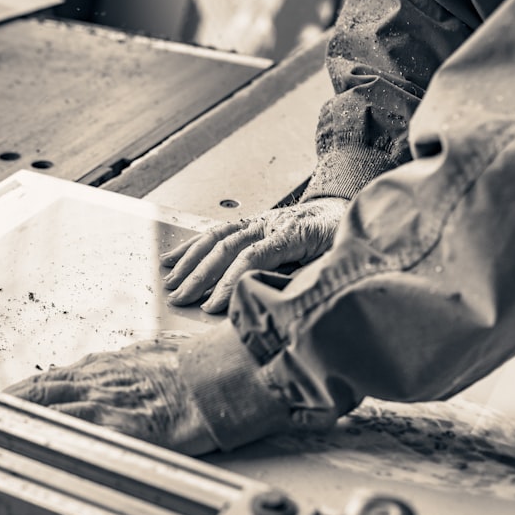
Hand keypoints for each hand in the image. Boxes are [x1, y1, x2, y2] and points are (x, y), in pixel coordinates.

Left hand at [4, 332, 216, 455]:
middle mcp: (98, 381)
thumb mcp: (156, 353)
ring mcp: (105, 404)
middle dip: (10, 402)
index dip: (25, 388)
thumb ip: (133, 359)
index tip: (6, 396)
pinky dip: (49, 438)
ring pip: (50, 409)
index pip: (53, 377)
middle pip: (41, 390)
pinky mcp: (117, 429)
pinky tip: (30, 445)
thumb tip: (128, 357)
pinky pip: (74, 434)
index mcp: (106, 366)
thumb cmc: (192, 368)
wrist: (215, 381)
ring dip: (21, 419)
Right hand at [160, 196, 347, 312]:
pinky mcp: (249, 222)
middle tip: (181, 299)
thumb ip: (305, 278)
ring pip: (216, 238)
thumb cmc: (341, 241)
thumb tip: (276, 301)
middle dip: (201, 276)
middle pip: (227, 248)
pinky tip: (173, 258)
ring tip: (171, 284)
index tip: (212, 307)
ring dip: (190, 262)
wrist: (344, 208)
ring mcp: (257, 221)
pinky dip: (192, 246)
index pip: (252, 257)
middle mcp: (270, 223)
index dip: (229, 282)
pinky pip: (215, 232)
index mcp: (293, 233)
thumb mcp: (334, 261)